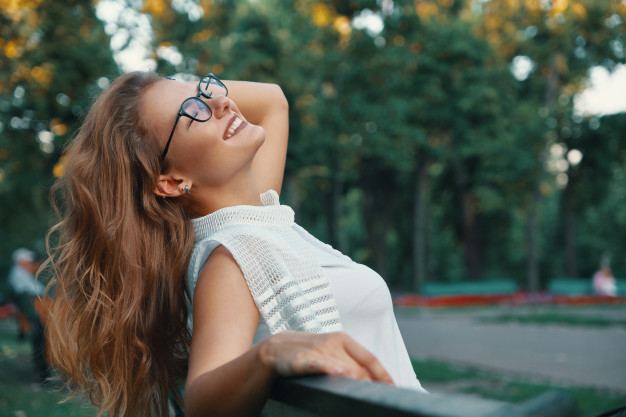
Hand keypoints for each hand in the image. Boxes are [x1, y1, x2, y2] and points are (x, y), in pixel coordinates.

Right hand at [258, 331, 393, 383]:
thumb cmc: (311, 351)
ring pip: (343, 370)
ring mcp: (317, 351)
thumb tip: (375, 380)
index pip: (369, 358)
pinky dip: (327, 368)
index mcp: (343, 340)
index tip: (393, 388)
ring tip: (363, 396)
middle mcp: (333, 344)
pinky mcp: (301, 361)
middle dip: (369, 385)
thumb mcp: (333, 351)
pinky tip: (337, 373)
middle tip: (376, 399)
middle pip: (358, 369)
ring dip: (354, 382)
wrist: (278, 347)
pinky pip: (316, 365)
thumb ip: (352, 362)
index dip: (382, 374)